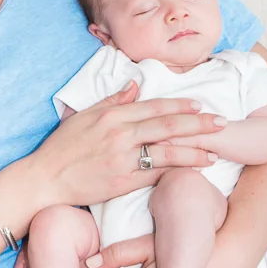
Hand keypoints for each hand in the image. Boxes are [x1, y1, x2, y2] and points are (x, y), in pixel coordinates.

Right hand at [27, 83, 221, 208]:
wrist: (45, 178)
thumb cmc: (61, 147)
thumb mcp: (83, 116)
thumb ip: (111, 100)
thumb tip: (134, 85)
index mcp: (111, 116)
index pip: (154, 107)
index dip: (180, 106)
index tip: (200, 106)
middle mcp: (120, 134)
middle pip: (168, 126)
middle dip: (199, 124)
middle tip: (221, 123)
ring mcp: (122, 158)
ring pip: (167, 152)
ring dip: (195, 151)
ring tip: (215, 151)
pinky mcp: (122, 182)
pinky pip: (156, 174)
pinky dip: (176, 171)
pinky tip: (193, 171)